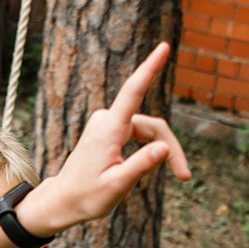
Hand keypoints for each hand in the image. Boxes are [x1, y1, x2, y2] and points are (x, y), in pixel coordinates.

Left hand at [21, 44, 191, 234]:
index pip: (133, 92)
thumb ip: (140, 166)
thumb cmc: (86, 196)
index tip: (163, 47)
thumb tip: (164, 148)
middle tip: (185, 176)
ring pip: (149, 131)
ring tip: (178, 175)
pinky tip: (153, 166)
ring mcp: (107, 123)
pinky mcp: (110, 129)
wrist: (63, 200)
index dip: (150, 68)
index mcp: (108, 130)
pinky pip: (140, 133)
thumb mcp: (116, 186)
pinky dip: (151, 149)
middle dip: (171, 149)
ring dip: (164, 152)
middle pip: (153, 125)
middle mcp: (107, 120)